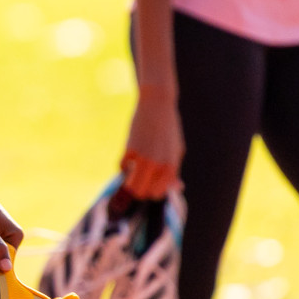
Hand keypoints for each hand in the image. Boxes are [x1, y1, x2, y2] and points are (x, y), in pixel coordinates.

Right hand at [122, 79, 184, 198]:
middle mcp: (157, 166)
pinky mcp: (129, 149)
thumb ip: (175, 171)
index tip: (149, 182)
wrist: (157, 104)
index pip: (157, 194)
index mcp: (171, 168)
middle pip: (142, 193)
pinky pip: (120, 166)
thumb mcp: (177, 151)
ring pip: (130, 185)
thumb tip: (177, 187)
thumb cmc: (168, 129)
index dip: (152, 190)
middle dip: (139, 187)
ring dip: (128, 180)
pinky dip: (123, 164)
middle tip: (139, 177)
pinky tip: (129, 155)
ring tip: (132, 170)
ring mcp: (142, 159)